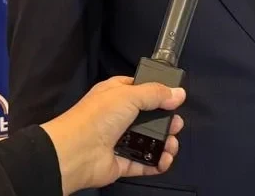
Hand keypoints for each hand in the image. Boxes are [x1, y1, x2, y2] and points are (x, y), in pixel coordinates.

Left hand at [42, 76, 185, 194]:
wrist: (75, 152)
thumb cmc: (99, 116)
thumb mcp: (129, 94)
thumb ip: (156, 93)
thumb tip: (179, 93)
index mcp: (116, 95)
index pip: (140, 90)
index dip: (157, 92)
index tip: (175, 97)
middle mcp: (118, 117)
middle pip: (149, 118)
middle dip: (167, 121)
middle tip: (177, 125)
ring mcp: (119, 141)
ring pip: (148, 142)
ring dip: (165, 144)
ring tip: (172, 145)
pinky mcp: (121, 163)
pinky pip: (143, 163)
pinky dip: (156, 164)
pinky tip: (165, 161)